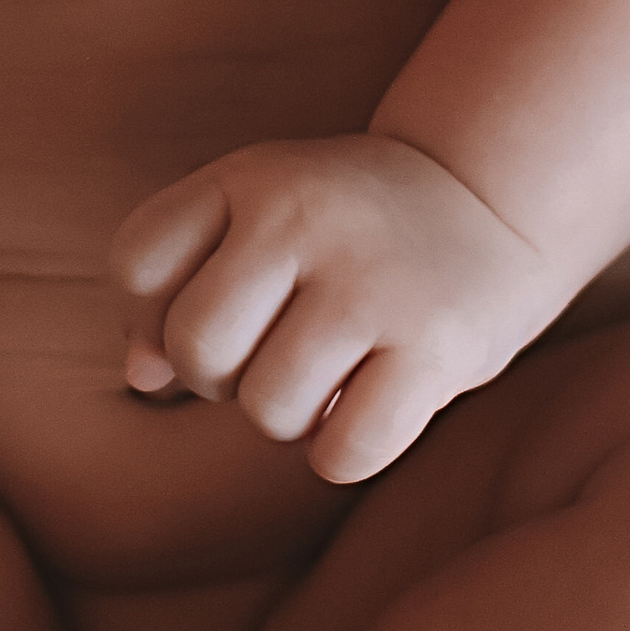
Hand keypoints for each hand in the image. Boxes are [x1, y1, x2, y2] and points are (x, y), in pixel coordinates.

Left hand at [111, 133, 545, 484]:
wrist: (493, 198)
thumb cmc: (342, 229)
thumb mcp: (255, 218)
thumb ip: (177, 285)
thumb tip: (142, 376)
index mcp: (252, 177)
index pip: (136, 263)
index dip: (156, 310)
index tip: (220, 305)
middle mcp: (307, 217)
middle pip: (195, 347)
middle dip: (219, 376)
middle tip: (272, 354)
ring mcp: (375, 281)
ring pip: (268, 409)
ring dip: (290, 417)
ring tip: (328, 375)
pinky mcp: (438, 346)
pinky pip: (344, 452)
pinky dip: (343, 453)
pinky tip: (368, 409)